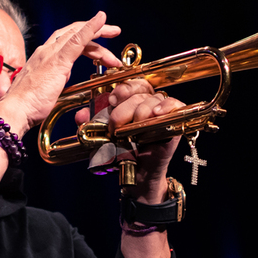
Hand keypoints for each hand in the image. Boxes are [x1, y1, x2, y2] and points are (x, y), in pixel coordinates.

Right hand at [0, 12, 120, 133]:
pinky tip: (102, 21)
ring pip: (78, 34)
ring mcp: (51, 55)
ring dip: (99, 32)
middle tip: (113, 32)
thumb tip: (62, 79)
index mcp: (42, 58)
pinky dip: (91, 28)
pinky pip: (78, 40)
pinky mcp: (58, 61)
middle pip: (74, 33)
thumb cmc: (27, 106)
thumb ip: (53, 81)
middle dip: (95, 31)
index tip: (97, 39)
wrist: (16, 110)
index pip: (65, 40)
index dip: (82, 36)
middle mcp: (46, 52)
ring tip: (114, 32)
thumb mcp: (43, 90)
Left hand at [76, 79, 184, 203]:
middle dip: (126, 107)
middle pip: (140, 92)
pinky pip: (175, 105)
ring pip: (154, 99)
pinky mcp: (176, 120)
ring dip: (142, 111)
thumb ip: (92, 124)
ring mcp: (163, 111)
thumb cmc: (124, 153)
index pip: (131, 84)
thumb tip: (81, 116)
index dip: (122, 88)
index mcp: (132, 101)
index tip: (112, 99)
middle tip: (117, 124)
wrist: (139, 174)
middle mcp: (148, 103)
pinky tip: (157, 113)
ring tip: (136, 126)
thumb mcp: (103, 136)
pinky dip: (166, 106)